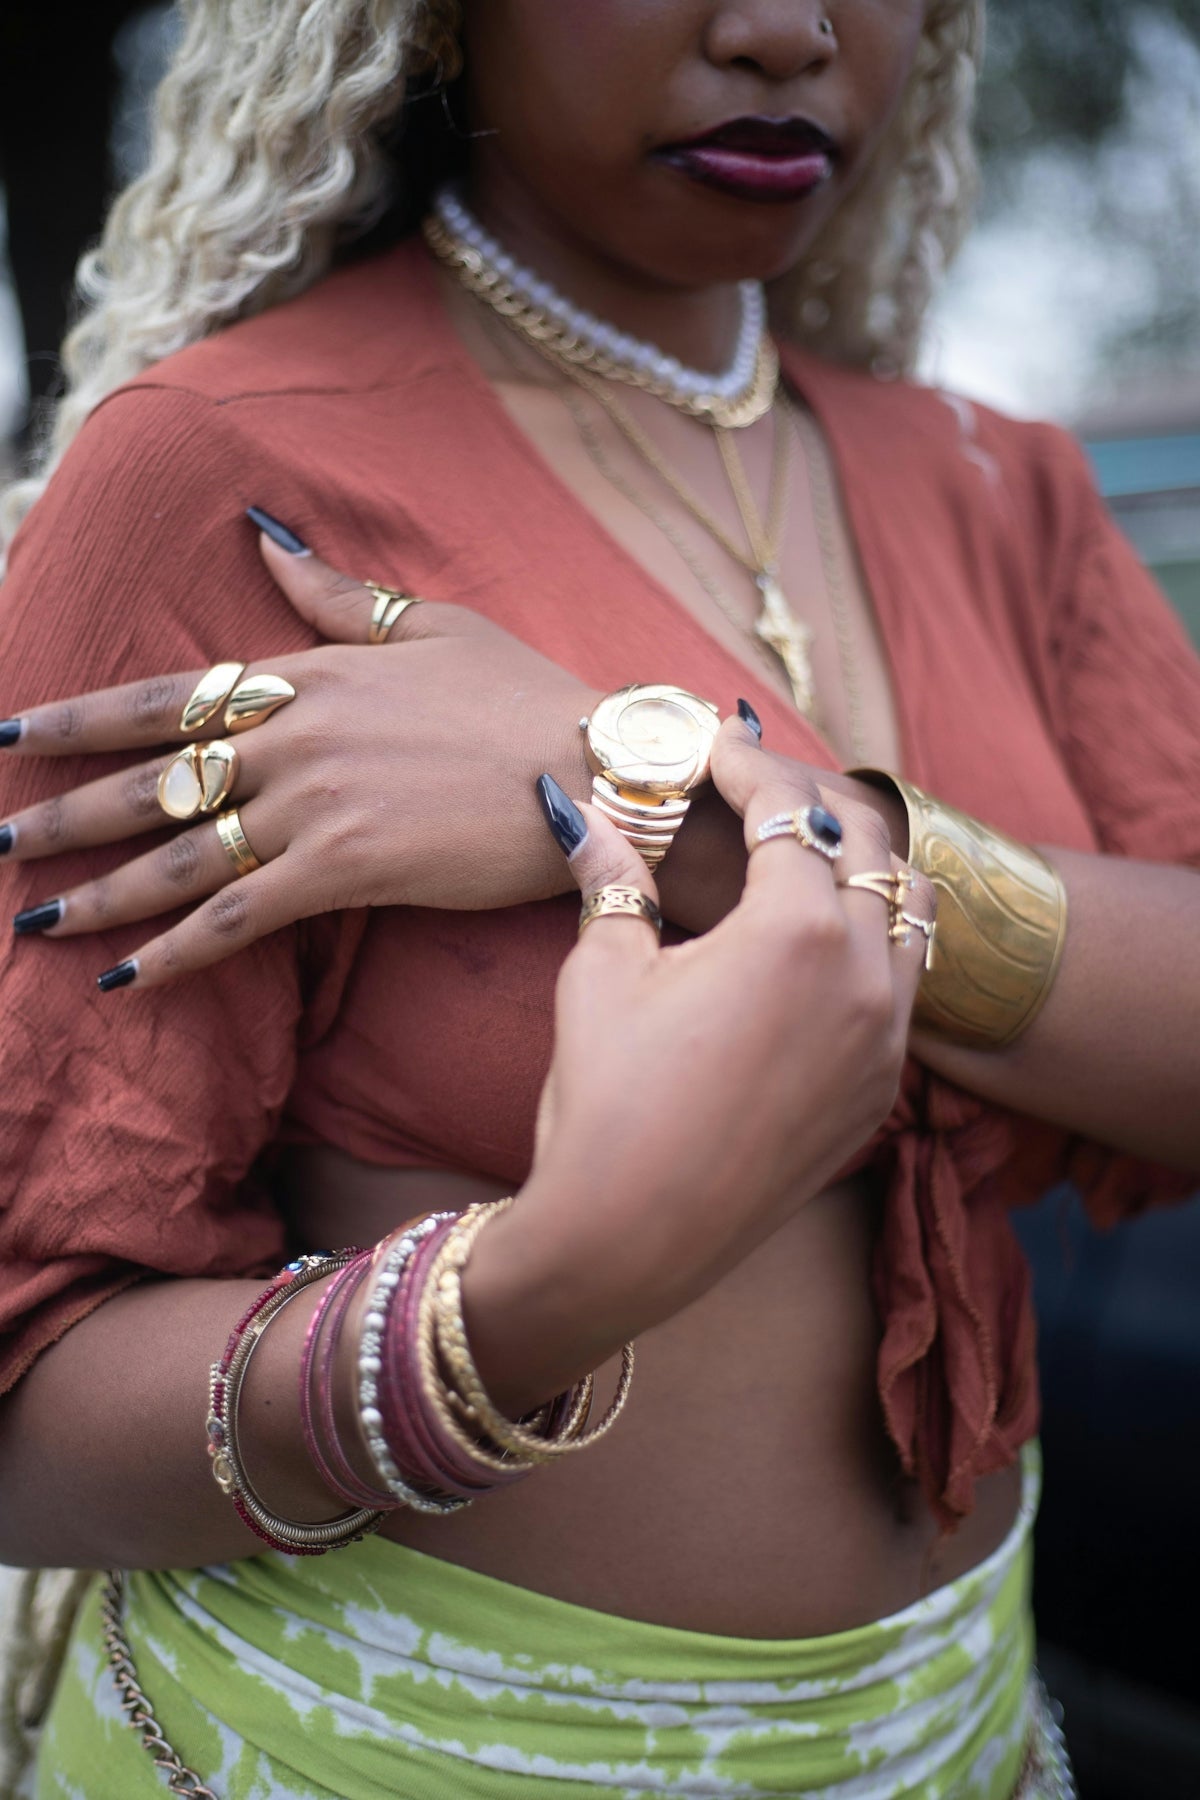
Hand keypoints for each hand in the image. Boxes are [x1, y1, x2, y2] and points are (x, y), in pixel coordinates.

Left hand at [0, 534, 598, 984]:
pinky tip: (124, 979)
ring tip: (35, 919)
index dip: (82, 717)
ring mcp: (315, 804)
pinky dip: (177, 952)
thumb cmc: (524, 694)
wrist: (595, 767)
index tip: (12, 732)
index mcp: (309, 673)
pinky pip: (239, 917)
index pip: (168, 696)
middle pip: (153, 778)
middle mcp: (294, 736)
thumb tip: (262, 533)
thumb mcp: (432, 623)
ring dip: (100, 891)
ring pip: (180, 855)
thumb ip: (336, 594)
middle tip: (0, 839)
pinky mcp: (346, 869)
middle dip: (65, 811)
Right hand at [463, 716, 934, 1410]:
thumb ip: (614, 878)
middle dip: (810, 801)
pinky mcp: (879, 1091)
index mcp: (798, 933)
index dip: (744, 764)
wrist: (629, 1239)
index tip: (712, 741)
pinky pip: (904, 985)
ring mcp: (885, 1040)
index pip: (788, 811)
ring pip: (909, 911)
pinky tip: (811, 947)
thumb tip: (583, 813)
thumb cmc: (607, 1101)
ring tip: (795, 855)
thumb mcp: (602, 973)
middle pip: (869, 843)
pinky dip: (872, 940)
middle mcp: (866, 977)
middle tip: (752, 789)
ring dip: (860, 866)